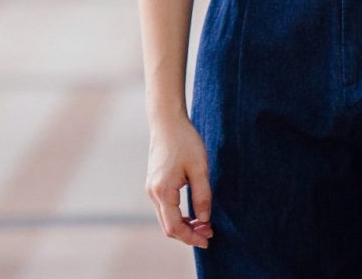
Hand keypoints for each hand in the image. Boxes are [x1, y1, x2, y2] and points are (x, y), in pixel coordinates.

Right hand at [146, 114, 213, 247]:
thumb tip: (204, 219)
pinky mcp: (154, 184)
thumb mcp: (199, 168)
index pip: (174, 227)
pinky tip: (193, 213)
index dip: (191, 237)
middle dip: (189, 234)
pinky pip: (165, 208)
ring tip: (205, 223)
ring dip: (184, 225)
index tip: (208, 240)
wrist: (167, 121)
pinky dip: (178, 216)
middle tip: (210, 232)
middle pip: (168, 227)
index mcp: (162, 191)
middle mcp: (153, 193)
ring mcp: (151, 189)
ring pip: (166, 219)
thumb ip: (202, 195)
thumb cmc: (185, 141)